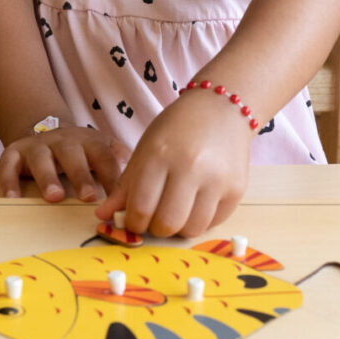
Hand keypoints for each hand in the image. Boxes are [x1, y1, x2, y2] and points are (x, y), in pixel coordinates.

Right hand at [0, 126, 128, 203]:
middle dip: (81, 175)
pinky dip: (10, 180)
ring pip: (41, 158)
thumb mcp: (102, 150)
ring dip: (48, 177)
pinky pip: (8, 165)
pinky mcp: (13, 152)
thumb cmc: (80, 152)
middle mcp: (63, 141)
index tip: (118, 196)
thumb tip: (139, 182)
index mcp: (89, 142)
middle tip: (88, 196)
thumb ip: (118, 162)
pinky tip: (13, 198)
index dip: (111, 175)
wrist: (43, 130)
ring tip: (55, 197)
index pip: (103, 156)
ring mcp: (37, 146)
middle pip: (72, 155)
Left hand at [94, 91, 251, 237]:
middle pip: (167, 224)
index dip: (133, 222)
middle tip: (154, 219)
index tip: (134, 220)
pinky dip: (200, 220)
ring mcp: (217, 179)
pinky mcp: (237, 189)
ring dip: (179, 228)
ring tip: (176, 210)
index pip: (141, 207)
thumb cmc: (177, 128)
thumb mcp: (145, 149)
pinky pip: (213, 223)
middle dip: (155, 229)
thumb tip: (102, 216)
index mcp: (160, 154)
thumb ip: (125, 185)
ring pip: (192, 229)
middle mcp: (191, 167)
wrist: (221, 108)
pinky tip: (195, 203)